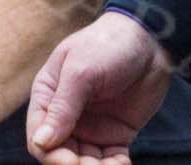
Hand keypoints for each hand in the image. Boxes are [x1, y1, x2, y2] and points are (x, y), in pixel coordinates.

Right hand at [26, 12, 173, 163]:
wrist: (152, 39)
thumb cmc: (109, 44)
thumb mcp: (81, 71)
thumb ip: (63, 106)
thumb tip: (41, 141)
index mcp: (48, 96)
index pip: (39, 135)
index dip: (49, 152)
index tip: (68, 160)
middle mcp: (66, 116)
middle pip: (60, 153)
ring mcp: (91, 126)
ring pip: (83, 161)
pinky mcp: (115, 134)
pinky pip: (109, 159)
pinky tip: (122, 164)